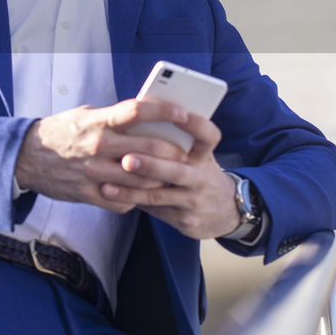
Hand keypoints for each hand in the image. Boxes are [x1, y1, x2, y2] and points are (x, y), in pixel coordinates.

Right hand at [14, 99, 201, 213]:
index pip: (137, 111)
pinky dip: (136, 199)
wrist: (25, 157)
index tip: (184, 113)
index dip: (164, 111)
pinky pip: (123, 202)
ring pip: (141, 180)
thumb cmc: (60, 132)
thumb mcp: (84, 115)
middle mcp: (98, 147)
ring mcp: (94, 173)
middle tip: (185, 154)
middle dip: (173, 153)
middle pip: (148, 150)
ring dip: (160, 179)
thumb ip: (113, 118)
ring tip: (169, 176)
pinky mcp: (88, 194)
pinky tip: (140, 192)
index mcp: (98, 121)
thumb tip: (146, 115)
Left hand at [98, 108, 241, 239]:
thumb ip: (177, 141)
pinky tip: (114, 198)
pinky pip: (155, 211)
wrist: (227, 211)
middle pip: (177, 169)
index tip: (178, 114)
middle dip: (150, 165)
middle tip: (126, 159)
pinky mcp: (186, 221)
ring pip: (160, 195)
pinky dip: (134, 203)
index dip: (195, 124)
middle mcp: (202, 177)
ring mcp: (195, 200)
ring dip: (132, 191)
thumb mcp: (199, 156)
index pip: (207, 135)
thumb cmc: (199, 173)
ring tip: (107, 186)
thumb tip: (139, 120)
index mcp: (205, 155)